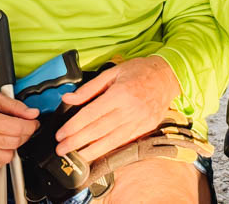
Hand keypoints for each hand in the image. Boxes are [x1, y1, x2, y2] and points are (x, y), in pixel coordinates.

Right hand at [0, 87, 38, 168]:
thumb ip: (13, 105)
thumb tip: (31, 113)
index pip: (16, 128)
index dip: (30, 125)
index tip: (33, 121)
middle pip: (13, 143)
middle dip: (26, 134)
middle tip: (27, 126)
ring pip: (5, 157)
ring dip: (15, 147)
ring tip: (14, 135)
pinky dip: (2, 156)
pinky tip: (2, 144)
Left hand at [55, 56, 180, 161]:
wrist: (167, 76)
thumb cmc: (139, 71)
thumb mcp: (112, 72)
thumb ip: (89, 88)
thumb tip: (67, 98)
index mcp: (120, 93)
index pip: (91, 114)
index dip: (73, 126)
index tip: (60, 134)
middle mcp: (129, 109)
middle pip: (98, 130)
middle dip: (76, 142)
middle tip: (60, 149)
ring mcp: (138, 121)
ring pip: (110, 141)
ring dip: (89, 151)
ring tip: (74, 157)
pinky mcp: (144, 129)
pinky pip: (122, 142)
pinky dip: (107, 150)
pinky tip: (95, 154)